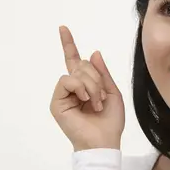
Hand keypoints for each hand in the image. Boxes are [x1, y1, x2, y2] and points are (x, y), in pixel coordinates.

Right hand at [50, 26, 124, 150]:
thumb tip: (93, 52)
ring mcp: (63, 94)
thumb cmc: (110, 121)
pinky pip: (67, 80)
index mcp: (84, 85)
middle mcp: (71, 88)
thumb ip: (103, 73)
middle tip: (101, 98)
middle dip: (96, 77)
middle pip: (81, 64)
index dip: (69, 44)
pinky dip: (80, 87)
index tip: (63, 28)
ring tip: (95, 102)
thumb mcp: (112, 92)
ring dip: (91, 85)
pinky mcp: (57, 102)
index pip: (75, 61)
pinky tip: (86, 100)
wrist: (104, 141)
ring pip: (76, 71)